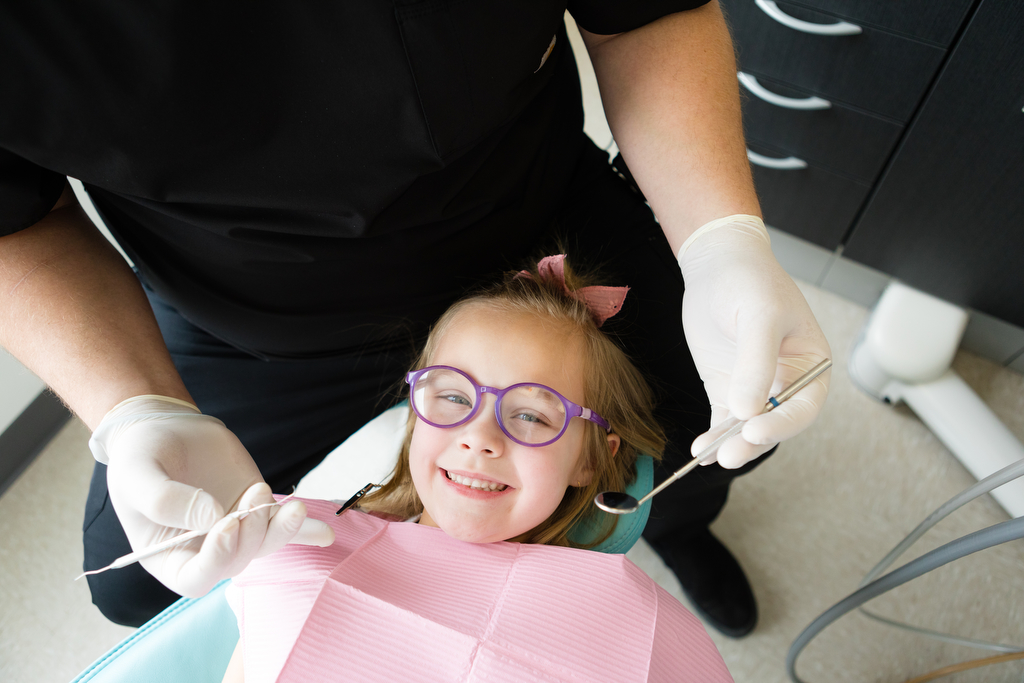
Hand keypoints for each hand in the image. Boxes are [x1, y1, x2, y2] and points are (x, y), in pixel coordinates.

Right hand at [89, 396, 333, 597]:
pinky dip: (304, 529)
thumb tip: (212, 518)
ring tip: (292, 506)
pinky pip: (281, 524)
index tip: (227, 524)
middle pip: (236, 562)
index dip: (216, 560)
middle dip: (252, 534)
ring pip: (263, 544)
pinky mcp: (255, 508)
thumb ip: (164, 498)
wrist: (166, 428)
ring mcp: (233, 530)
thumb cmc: (141, 455)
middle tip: (255, 492)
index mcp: (167, 556)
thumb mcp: (137, 473)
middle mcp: (203, 550)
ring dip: (282, 530)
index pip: (195, 578)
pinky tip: (325, 533)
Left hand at [677, 216, 830, 467]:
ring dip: (729, 442)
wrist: (718, 263)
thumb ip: (756, 363)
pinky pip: (723, 419)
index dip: (783, 423)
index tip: (755, 429)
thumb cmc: (750, 280)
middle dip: (752, 440)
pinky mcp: (726, 388)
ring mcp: (754, 387)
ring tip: (708, 454)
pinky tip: (702, 449)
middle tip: (729, 454)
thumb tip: (748, 410)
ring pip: (746, 426)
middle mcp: (786, 382)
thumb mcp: (759, 316)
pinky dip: (714, 435)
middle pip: (775, 423)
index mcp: (811, 365)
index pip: (803, 406)